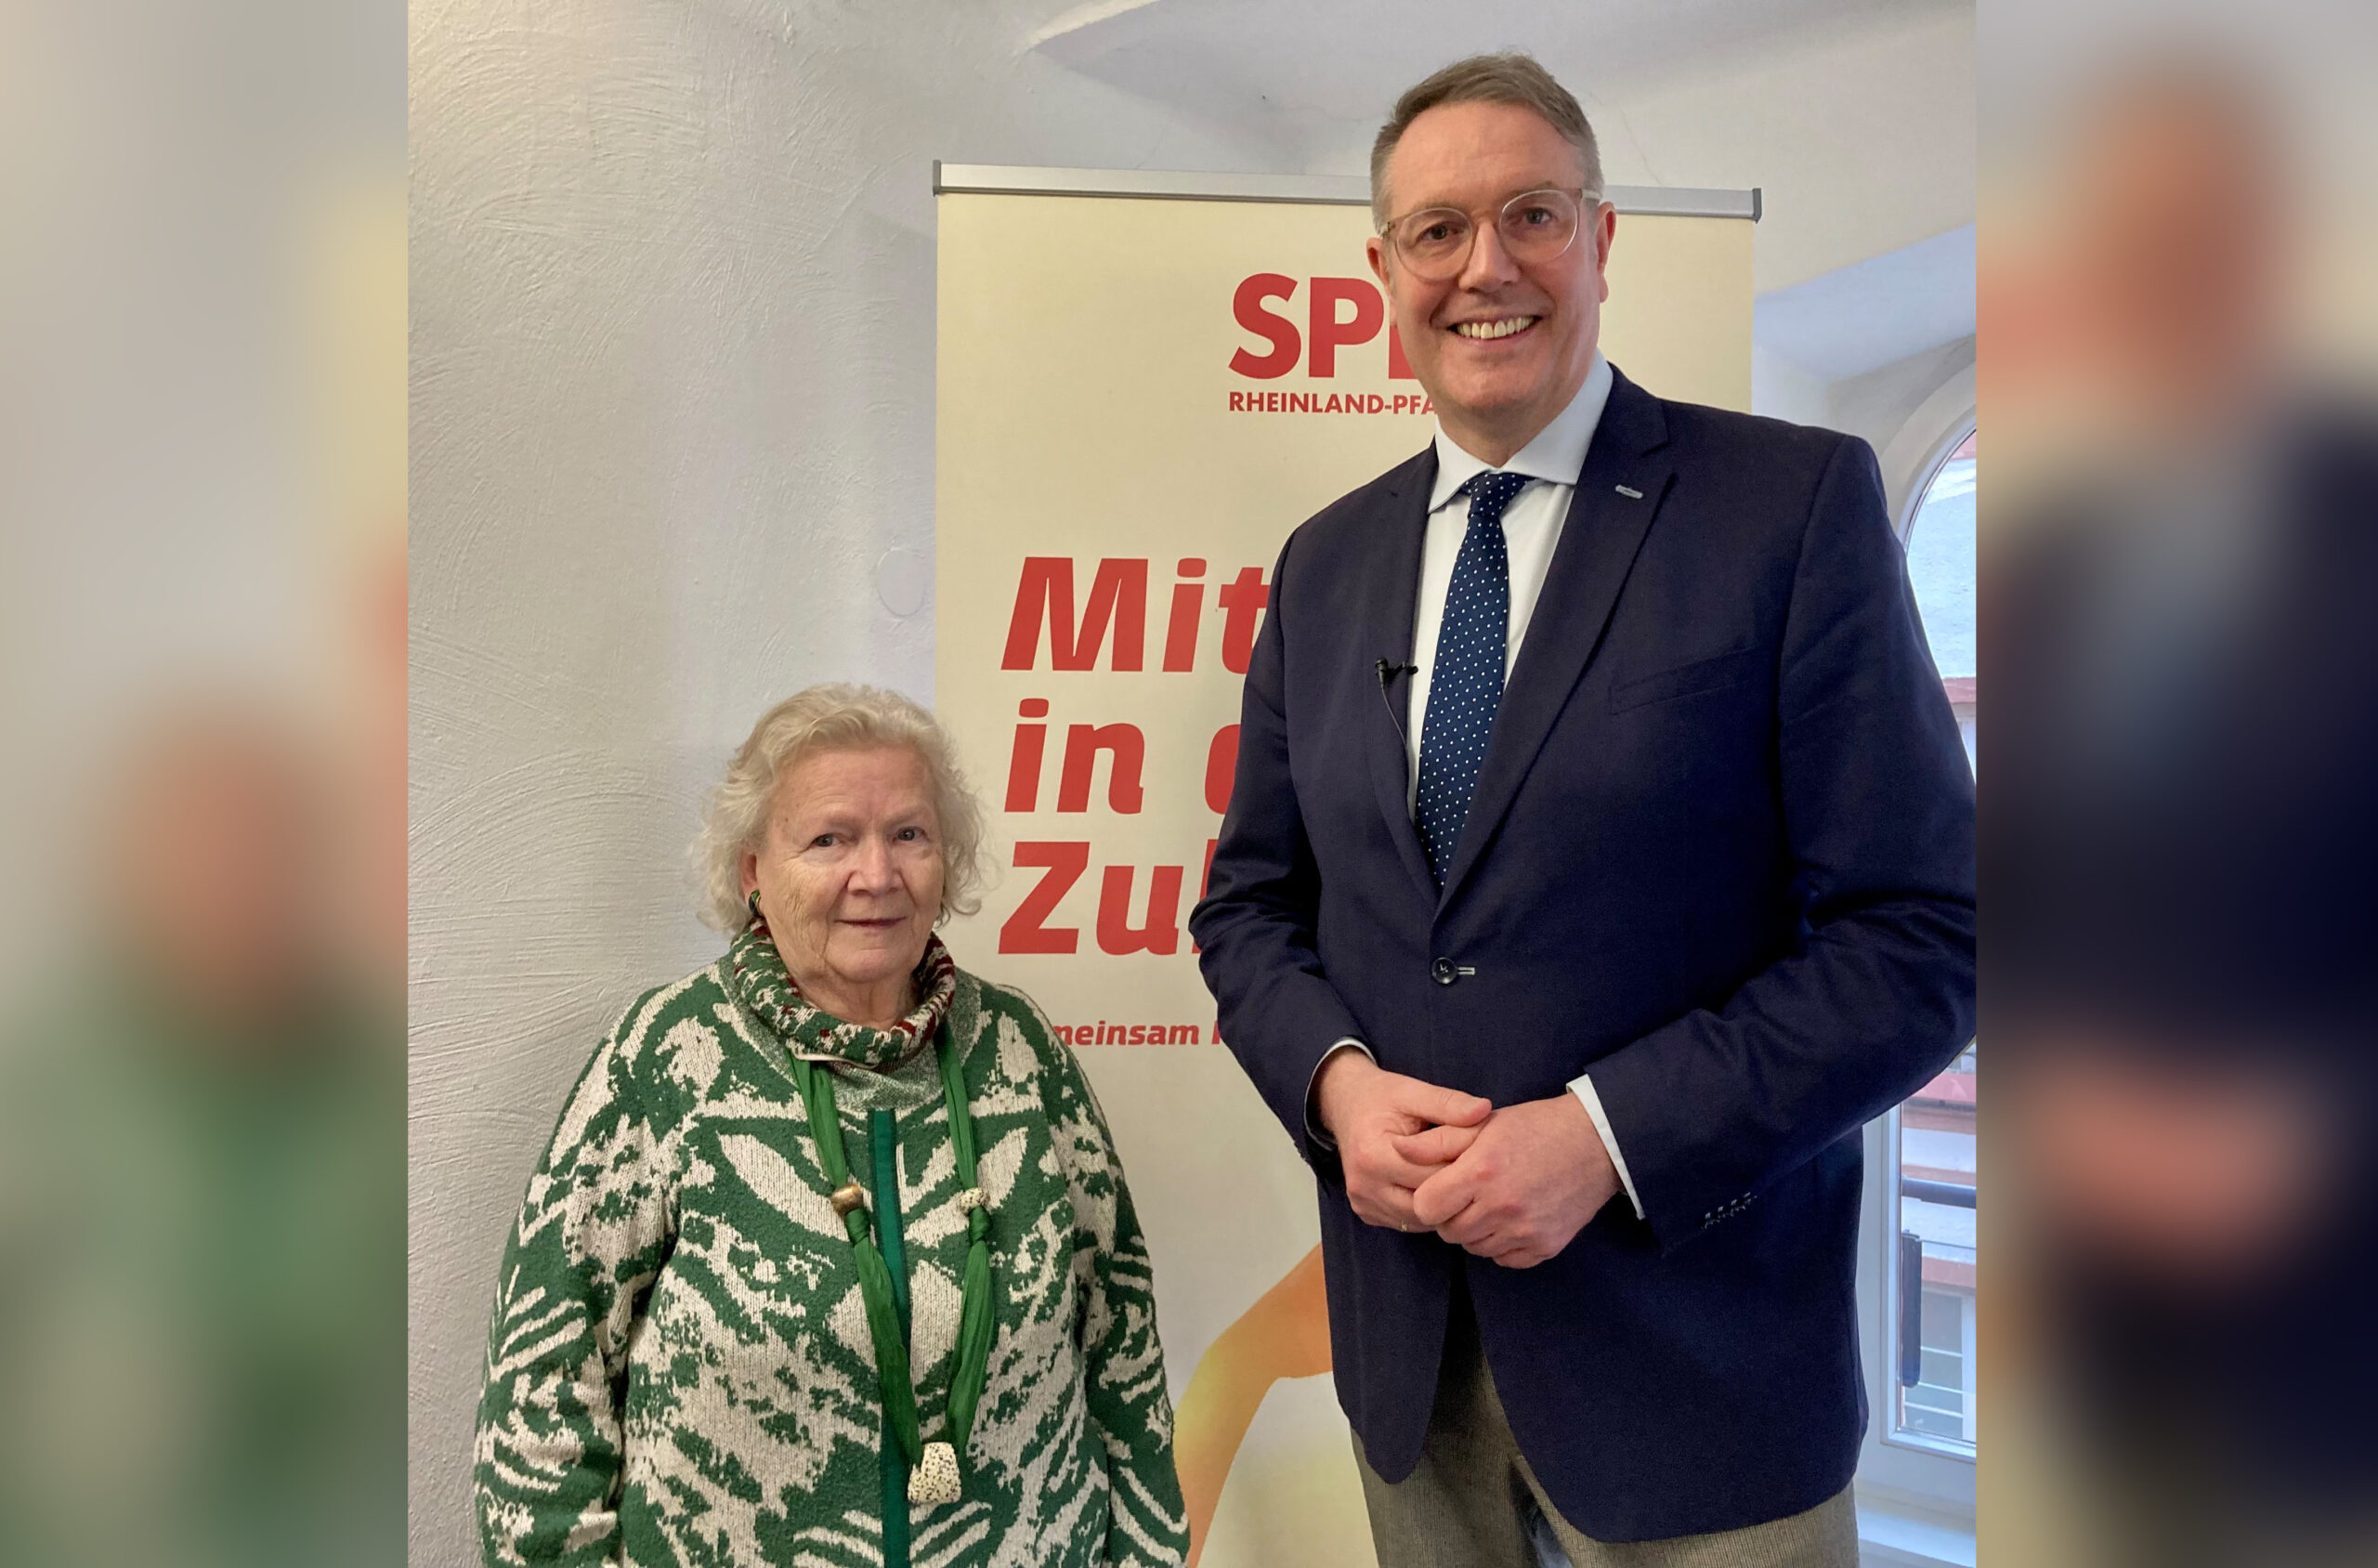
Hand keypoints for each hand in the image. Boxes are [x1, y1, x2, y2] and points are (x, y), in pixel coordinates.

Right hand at [1314, 1049, 1489, 1232]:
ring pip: (1421, 1218)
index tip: (1480, 1147)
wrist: (1345, 1105)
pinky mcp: (1366, 1214)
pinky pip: (1409, 1221)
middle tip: (1475, 1165)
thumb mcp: (1413, 1091)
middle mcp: (1364, 1187)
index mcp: (1373, 1156)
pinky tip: (1437, 1186)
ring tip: (1456, 1175)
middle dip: (1455, 1184)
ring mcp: (1364, 1204)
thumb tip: (1484, 1111)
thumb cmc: (1380, 1097)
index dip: (1462, 1161)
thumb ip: (1448, 1103)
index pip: (1433, 1173)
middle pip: (1428, 1201)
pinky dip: (1428, 1208)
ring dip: (1443, 1201)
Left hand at [1409, 1092, 1618, 1267]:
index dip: (1429, 1198)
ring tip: (1492, 1202)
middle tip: (1469, 1193)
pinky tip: (1512, 1218)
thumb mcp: (1482, 1124)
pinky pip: (1505, 1259)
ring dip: (1476, 1230)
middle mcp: (1501, 1207)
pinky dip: (1503, 1244)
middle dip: (1451, 1214)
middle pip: (1449, 1232)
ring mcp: (1525, 1231)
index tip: (1442, 1187)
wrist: (1596, 1144)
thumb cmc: (1534, 1128)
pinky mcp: (1545, 1247)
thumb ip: (1437, 1141)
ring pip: (1475, 1247)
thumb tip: (1397, 1149)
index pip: (1426, 1208)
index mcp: (1481, 1173)